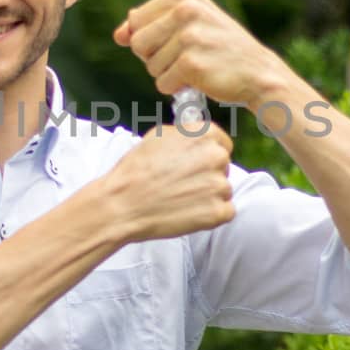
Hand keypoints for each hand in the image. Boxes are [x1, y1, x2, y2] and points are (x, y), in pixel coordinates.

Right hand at [103, 122, 235, 241]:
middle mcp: (216, 157)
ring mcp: (219, 185)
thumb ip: (185, 134)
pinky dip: (210, 215)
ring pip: (223, 190)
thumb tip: (196, 138)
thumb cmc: (135, 170)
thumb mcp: (158, 136)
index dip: (207, 155)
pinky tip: (188, 212)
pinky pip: (225, 212)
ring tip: (180, 199)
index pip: (222, 143)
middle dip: (208, 175)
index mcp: (204, 134)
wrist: (123, 204)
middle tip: (182, 184)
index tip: (196, 164)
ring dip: (208, 196)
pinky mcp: (218, 212)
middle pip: (224, 167)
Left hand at [112, 0, 287, 108]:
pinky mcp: (190, 63)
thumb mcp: (188, 25)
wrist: (258, 73)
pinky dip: (177, 88)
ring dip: (168, 73)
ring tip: (197, 66)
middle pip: (137, 43)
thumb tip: (118, 35)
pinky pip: (162, 83)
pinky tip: (200, 79)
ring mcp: (189, 35)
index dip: (152, 38)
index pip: (136, 20)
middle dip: (155, 57)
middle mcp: (186, 9)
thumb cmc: (220, 49)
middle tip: (187, 56)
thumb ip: (150, 25)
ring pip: (149, 65)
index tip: (181, 40)